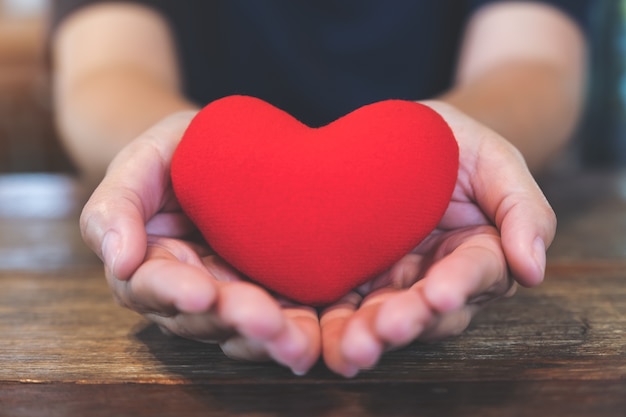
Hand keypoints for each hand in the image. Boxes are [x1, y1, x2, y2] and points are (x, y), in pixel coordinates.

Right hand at [80, 111, 319, 374]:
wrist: (219, 151)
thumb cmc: (173, 154)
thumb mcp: (139, 162)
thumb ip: (117, 205)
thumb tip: (118, 260)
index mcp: (152, 264)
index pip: (155, 286)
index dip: (175, 292)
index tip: (200, 293)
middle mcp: (191, 291)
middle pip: (206, 319)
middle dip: (235, 321)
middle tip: (264, 320)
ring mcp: (233, 295)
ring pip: (245, 330)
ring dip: (272, 338)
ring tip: (299, 341)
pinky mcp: (271, 292)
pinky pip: (285, 317)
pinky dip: (302, 329)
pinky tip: (320, 335)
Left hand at [320, 100, 555, 376]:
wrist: (402, 137)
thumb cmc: (453, 144)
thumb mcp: (494, 160)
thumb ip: (522, 208)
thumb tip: (533, 270)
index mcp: (480, 251)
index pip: (477, 271)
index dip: (460, 283)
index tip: (441, 292)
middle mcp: (441, 277)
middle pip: (430, 309)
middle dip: (408, 320)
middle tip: (386, 329)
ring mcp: (397, 282)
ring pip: (387, 317)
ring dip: (368, 334)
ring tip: (349, 346)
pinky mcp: (359, 280)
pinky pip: (347, 306)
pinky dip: (333, 326)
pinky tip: (319, 341)